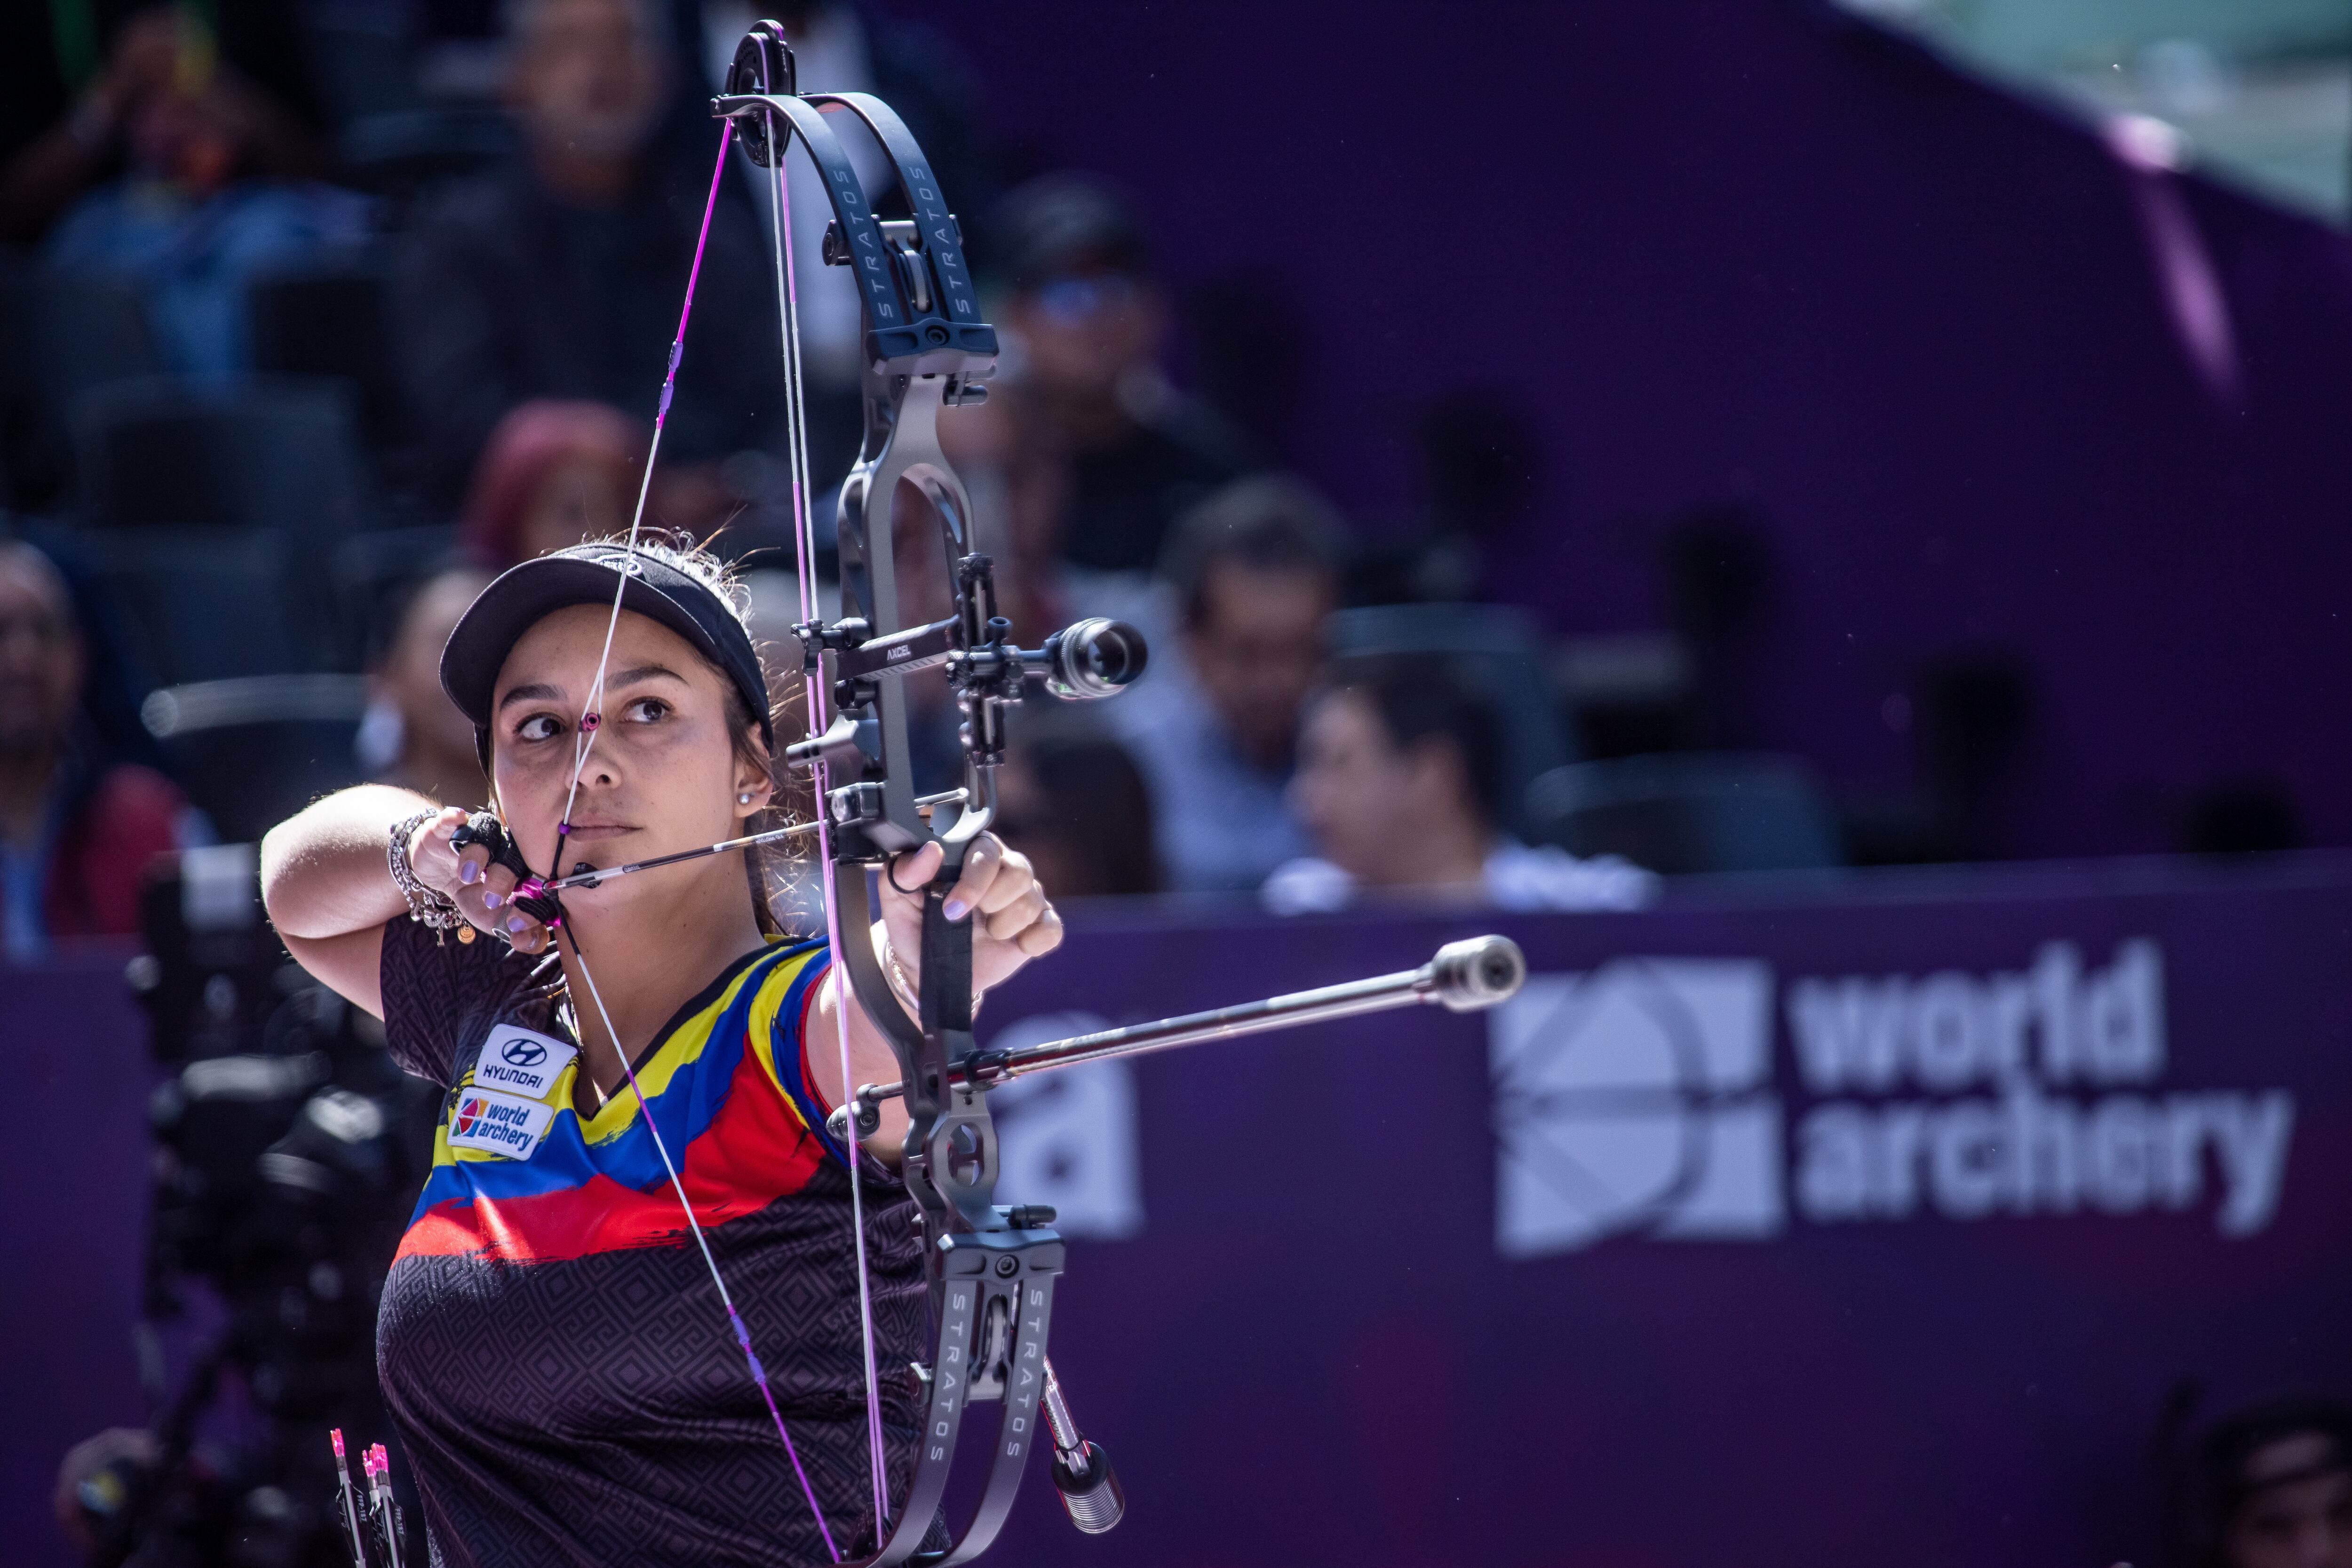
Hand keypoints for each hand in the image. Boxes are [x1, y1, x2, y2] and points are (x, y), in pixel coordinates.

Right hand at [410, 807, 552, 955]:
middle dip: (505, 877)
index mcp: (526, 870)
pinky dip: (452, 818)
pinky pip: (452, 819)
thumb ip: (516, 932)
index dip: (531, 903)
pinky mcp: (450, 826)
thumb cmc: (474, 894)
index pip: (538, 882)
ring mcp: (480, 834)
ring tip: (468, 876)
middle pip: (515, 855)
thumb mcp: (493, 920)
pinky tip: (455, 819)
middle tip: (493, 899)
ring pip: (487, 836)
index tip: (517, 925)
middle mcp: (507, 847)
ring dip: (479, 855)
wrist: (438, 872)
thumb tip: (530, 941)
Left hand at [876, 834, 1061, 1011]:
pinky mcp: (1038, 927)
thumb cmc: (914, 924)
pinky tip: (1014, 945)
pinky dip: (1034, 940)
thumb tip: (930, 852)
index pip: (987, 852)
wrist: (926, 967)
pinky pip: (1052, 929)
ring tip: (984, 932)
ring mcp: (1025, 897)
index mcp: (973, 853)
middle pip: (1020, 872)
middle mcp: (1004, 868)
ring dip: (1004, 925)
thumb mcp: (897, 899)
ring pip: (1033, 901)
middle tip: (964, 919)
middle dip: (991, 902)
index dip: (973, 881)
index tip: (951, 909)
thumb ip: (903, 871)